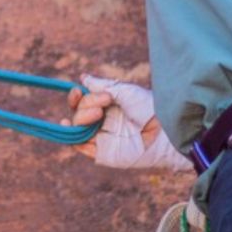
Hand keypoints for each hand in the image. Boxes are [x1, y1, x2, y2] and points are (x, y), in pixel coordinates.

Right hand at [63, 74, 191, 172]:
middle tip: (106, 102)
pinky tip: (67, 125)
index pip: (83, 101)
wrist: (164, 130)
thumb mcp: (124, 91)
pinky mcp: (103, 153)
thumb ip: (101, 85)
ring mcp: (102, 138)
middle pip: (79, 112)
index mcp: (107, 107)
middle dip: (86, 104)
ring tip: (98, 114)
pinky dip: (71, 137)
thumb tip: (82, 78)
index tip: (78, 90)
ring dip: (80, 117)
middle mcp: (102, 122)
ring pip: (77, 128)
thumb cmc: (149, 108)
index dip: (77, 96)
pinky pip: (80, 146)